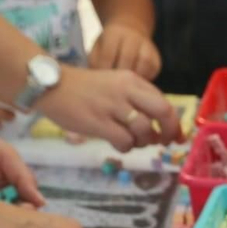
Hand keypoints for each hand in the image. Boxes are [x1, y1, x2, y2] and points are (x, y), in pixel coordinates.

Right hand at [36, 65, 181, 151]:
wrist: (51, 85)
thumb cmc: (85, 89)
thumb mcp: (115, 86)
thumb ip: (137, 102)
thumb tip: (157, 130)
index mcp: (133, 80)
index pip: (164, 102)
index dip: (174, 123)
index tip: (175, 137)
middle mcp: (126, 90)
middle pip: (163, 112)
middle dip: (168, 132)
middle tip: (162, 142)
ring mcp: (112, 106)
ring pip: (144, 130)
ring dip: (142, 142)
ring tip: (130, 140)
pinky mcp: (98, 122)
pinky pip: (125, 141)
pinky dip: (125, 147)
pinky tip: (117, 142)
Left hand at [88, 22, 160, 79]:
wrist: (130, 31)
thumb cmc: (109, 44)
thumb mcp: (98, 48)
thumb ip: (96, 62)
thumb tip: (100, 82)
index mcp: (114, 33)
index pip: (108, 54)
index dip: (104, 69)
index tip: (101, 79)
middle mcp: (133, 37)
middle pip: (127, 59)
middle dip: (118, 75)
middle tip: (112, 86)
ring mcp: (147, 47)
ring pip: (143, 65)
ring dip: (133, 79)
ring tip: (124, 87)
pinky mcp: (157, 59)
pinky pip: (151, 72)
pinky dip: (143, 81)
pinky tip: (134, 84)